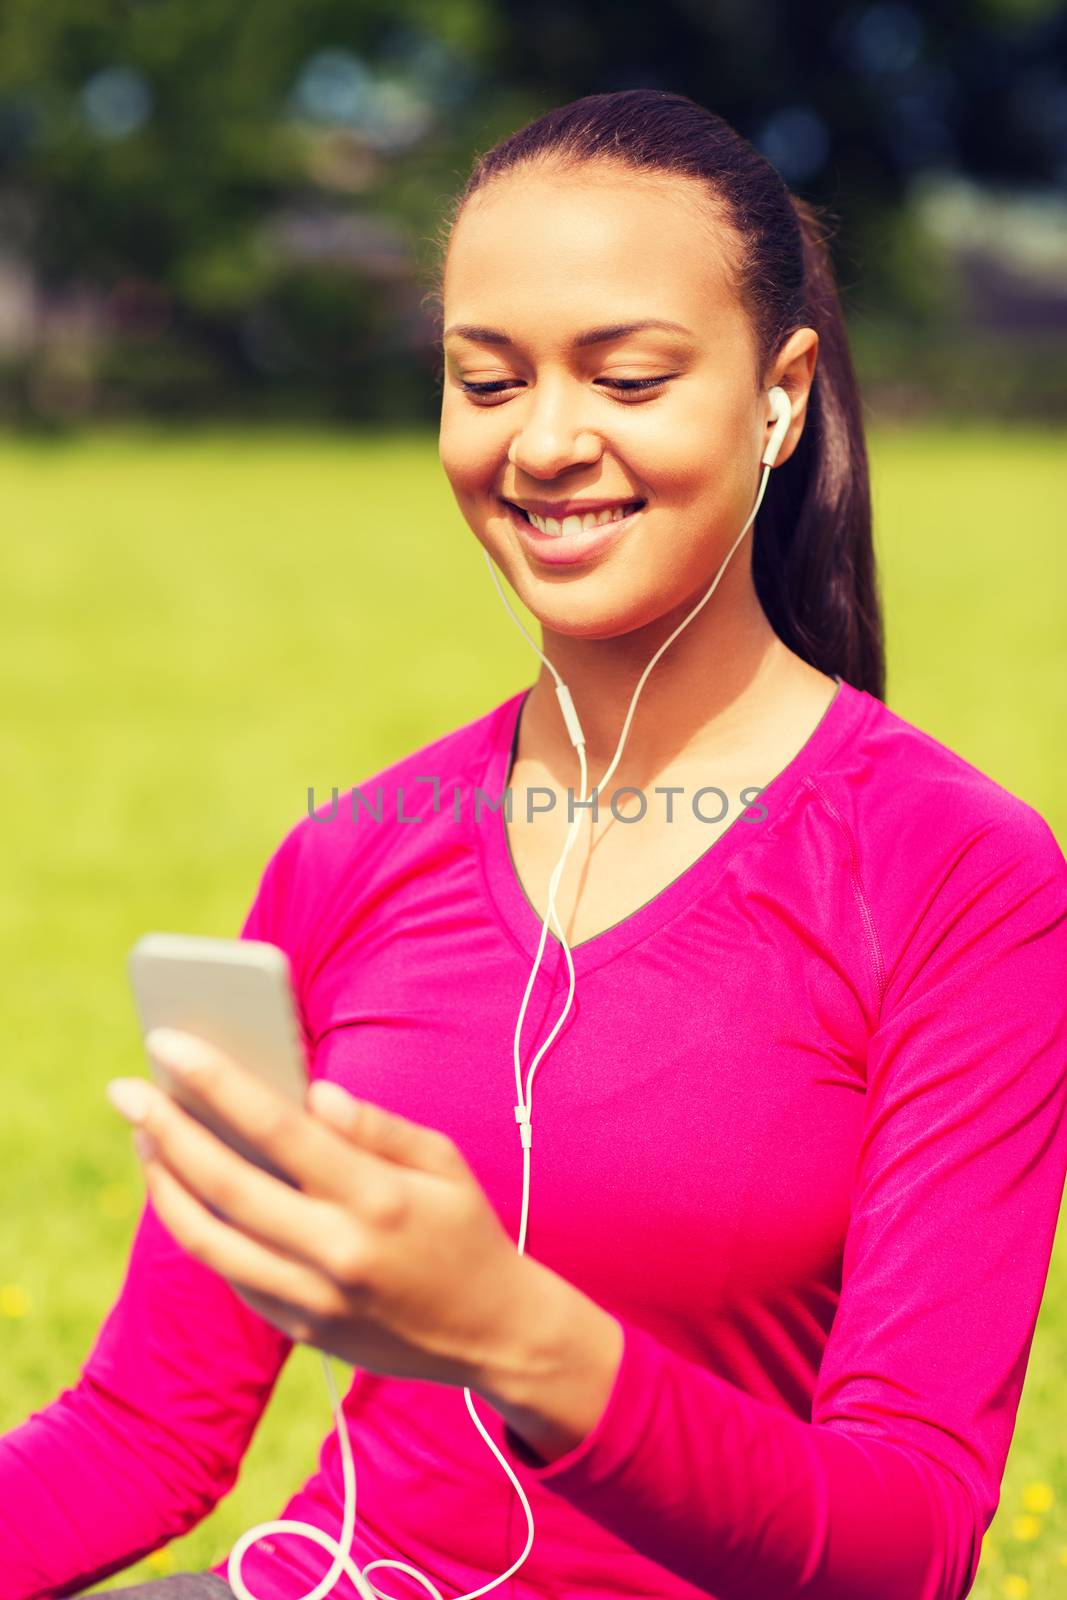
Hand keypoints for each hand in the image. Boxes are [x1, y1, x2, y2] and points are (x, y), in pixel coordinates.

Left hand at [105, 1030, 528, 1391]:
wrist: (494, 1333)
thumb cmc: (466, 1230)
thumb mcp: (442, 1161)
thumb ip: (375, 1126)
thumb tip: (310, 1095)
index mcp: (377, 1197)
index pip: (279, 1129)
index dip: (217, 1083)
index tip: (170, 1044)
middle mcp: (337, 1252)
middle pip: (227, 1185)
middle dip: (166, 1130)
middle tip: (126, 1090)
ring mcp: (314, 1299)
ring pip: (210, 1240)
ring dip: (166, 1184)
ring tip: (146, 1138)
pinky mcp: (301, 1330)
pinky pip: (233, 1274)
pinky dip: (202, 1228)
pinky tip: (186, 1189)